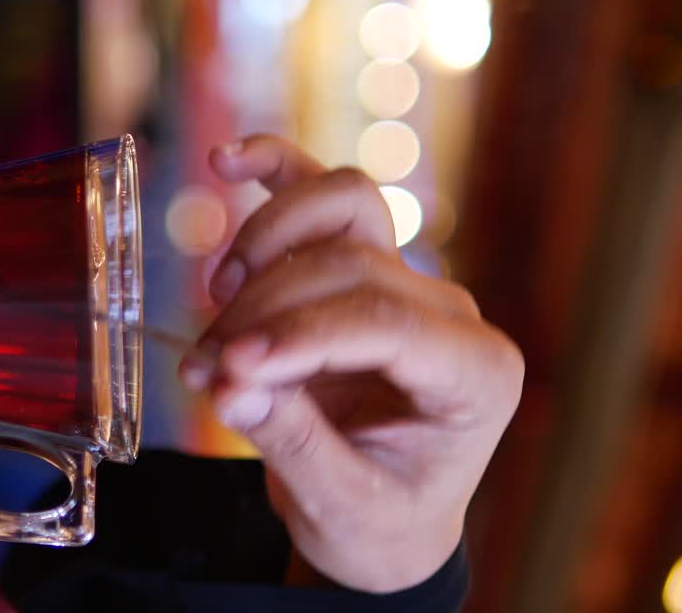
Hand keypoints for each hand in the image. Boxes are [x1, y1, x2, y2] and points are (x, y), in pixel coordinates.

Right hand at [178, 134, 522, 592]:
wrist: (387, 520)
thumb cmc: (379, 520)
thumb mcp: (343, 506)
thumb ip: (292, 443)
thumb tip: (229, 383)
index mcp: (475, 374)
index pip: (385, 323)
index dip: (299, 335)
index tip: (229, 368)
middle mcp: (451, 315)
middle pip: (352, 264)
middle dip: (265, 309)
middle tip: (206, 367)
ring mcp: (409, 280)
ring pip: (344, 207)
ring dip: (266, 242)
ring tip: (216, 300)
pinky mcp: (364, 264)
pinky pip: (326, 197)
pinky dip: (278, 172)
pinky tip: (229, 160)